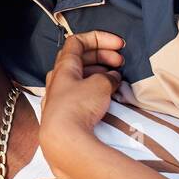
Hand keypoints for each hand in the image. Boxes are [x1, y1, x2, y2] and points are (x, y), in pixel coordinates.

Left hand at [40, 30, 125, 178]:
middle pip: (79, 58)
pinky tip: (105, 96)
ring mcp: (59, 96)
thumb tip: (112, 77)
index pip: (77, 41)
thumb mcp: (100, 85)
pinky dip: (94, 89)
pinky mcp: (63, 112)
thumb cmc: (78, 107)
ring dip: (99, 73)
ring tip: (116, 79)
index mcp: (63, 67)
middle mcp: (57, 79)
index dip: (99, 38)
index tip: (118, 44)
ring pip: (80, 76)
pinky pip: (79, 93)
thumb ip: (108, 77)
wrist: (63, 140)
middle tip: (121, 62)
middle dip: (102, 55)